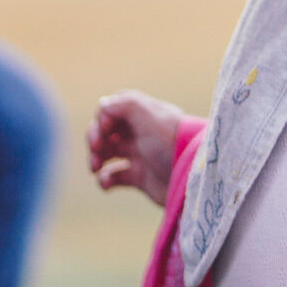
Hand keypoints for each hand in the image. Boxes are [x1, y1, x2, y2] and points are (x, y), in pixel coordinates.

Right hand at [88, 90, 184, 205]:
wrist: (191, 176)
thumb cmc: (172, 142)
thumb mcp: (150, 117)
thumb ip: (125, 104)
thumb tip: (102, 104)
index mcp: (143, 115)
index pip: (113, 108)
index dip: (102, 117)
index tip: (105, 127)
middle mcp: (140, 133)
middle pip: (106, 130)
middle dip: (95, 138)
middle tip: (96, 148)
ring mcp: (139, 155)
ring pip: (107, 153)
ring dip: (96, 158)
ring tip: (95, 167)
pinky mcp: (139, 177)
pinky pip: (114, 176)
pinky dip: (105, 179)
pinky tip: (106, 182)